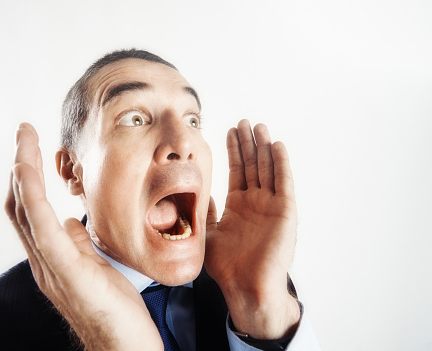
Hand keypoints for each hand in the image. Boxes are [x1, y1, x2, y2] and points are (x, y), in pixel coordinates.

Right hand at [5, 123, 161, 350]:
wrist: (124, 347)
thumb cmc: (114, 307)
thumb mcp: (95, 267)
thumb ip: (78, 246)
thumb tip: (72, 223)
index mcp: (53, 257)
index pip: (30, 210)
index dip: (28, 178)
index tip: (32, 148)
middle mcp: (44, 260)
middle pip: (21, 205)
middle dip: (21, 165)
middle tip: (24, 133)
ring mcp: (50, 267)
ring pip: (26, 210)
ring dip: (23, 171)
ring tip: (24, 140)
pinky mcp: (66, 271)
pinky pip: (42, 227)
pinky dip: (32, 195)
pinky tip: (29, 170)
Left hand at [205, 120, 299, 338]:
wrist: (245, 286)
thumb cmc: (227, 266)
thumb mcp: (208, 233)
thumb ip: (206, 211)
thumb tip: (198, 193)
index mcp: (238, 205)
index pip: (237, 170)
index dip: (234, 150)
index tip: (230, 130)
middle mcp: (256, 202)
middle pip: (252, 165)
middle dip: (248, 143)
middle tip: (244, 121)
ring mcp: (271, 205)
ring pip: (268, 169)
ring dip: (264, 147)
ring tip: (259, 127)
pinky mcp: (285, 212)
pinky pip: (284, 183)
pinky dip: (282, 164)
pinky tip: (277, 146)